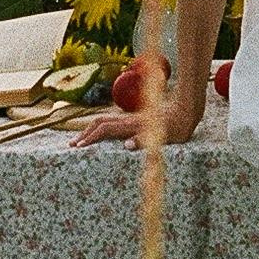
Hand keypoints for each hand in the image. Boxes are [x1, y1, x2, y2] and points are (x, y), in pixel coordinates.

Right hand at [73, 92, 205, 149]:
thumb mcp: (165, 138)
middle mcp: (130, 119)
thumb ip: (145, 141)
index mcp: (134, 124)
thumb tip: (126, 146)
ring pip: (106, 120)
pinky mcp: (136, 119)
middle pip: (100, 122)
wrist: (186, 111)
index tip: (79, 147)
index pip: (106, 129)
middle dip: (85, 133)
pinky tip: (100, 135)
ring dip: (91, 129)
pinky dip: (101, 128)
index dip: (91, 138)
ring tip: (81, 140)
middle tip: (72, 145)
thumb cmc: (178, 127)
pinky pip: (113, 123)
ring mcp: (132, 118)